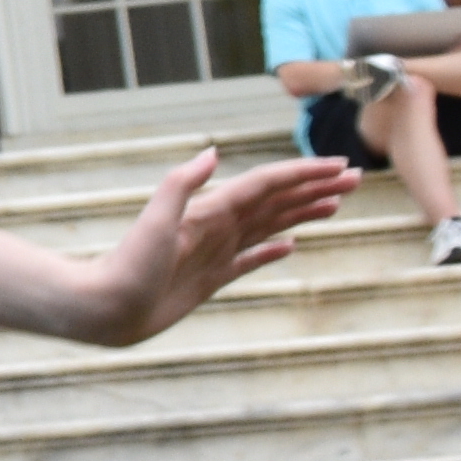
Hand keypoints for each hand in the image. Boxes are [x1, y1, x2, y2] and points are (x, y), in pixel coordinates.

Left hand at [60, 147, 353, 344]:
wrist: (104, 308)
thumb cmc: (127, 266)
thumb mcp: (156, 223)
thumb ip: (180, 185)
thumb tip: (213, 152)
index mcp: (210, 211)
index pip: (267, 184)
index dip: (304, 174)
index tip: (340, 165)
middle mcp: (216, 227)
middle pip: (276, 201)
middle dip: (315, 188)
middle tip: (356, 179)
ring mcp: (215, 253)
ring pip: (269, 226)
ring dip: (303, 212)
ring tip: (336, 203)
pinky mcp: (210, 279)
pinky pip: (249, 261)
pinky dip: (272, 252)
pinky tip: (291, 246)